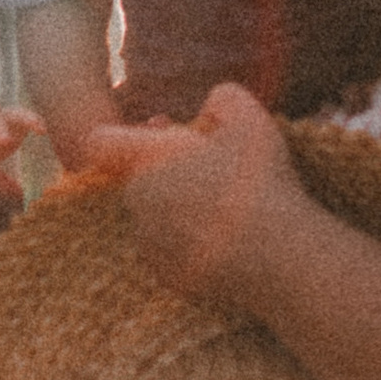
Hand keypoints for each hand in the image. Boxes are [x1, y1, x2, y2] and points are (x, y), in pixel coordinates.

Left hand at [83, 84, 305, 308]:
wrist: (280, 258)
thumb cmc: (258, 181)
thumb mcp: (248, 116)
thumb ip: (222, 99)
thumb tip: (209, 107)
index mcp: (146, 162)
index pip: (100, 142)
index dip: (123, 134)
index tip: (162, 133)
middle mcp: (138, 207)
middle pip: (140, 180)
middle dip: (169, 173)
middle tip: (216, 171)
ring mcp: (153, 248)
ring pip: (157, 218)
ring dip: (182, 211)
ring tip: (230, 209)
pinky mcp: (173, 281)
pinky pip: (174, 253)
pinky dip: (195, 246)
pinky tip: (232, 242)